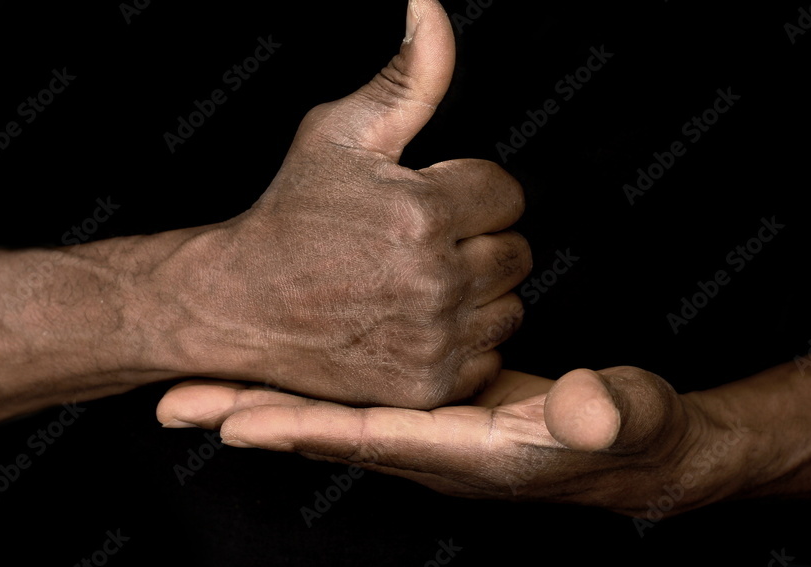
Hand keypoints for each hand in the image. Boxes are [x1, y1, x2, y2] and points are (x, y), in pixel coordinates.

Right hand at [153, 0, 529, 408]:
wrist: (240, 304)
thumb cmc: (293, 212)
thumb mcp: (342, 132)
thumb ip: (409, 76)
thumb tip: (432, 7)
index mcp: (423, 211)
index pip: (507, 193)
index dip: (469, 192)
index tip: (427, 199)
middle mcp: (435, 281)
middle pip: (518, 251)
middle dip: (478, 239)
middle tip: (418, 242)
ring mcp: (433, 340)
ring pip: (510, 304)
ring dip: (478, 291)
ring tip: (415, 280)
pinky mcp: (428, 387)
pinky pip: (491, 353)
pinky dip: (465, 339)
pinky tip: (416, 321)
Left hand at [156, 366, 746, 518]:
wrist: (635, 446)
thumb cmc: (629, 431)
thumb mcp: (626, 415)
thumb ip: (605, 413)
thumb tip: (586, 406)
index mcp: (467, 447)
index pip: (369, 435)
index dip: (302, 425)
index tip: (234, 418)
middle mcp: (432, 443)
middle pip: (327, 428)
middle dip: (253, 413)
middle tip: (176, 399)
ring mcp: (428, 425)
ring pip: (332, 410)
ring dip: (269, 396)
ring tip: (202, 382)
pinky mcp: (435, 404)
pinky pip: (356, 395)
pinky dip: (310, 385)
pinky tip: (284, 364)